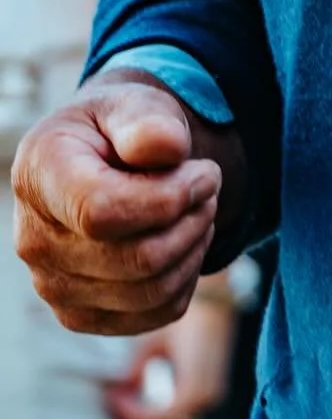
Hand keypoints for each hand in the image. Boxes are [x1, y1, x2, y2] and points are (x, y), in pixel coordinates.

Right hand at [11, 78, 221, 336]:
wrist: (106, 160)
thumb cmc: (120, 129)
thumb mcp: (133, 104)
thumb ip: (148, 121)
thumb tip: (166, 148)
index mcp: (39, 176)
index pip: (101, 213)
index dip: (168, 198)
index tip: (205, 170)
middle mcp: (35, 240)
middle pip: (136, 259)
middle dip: (191, 220)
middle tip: (209, 185)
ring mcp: (53, 286)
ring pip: (150, 292)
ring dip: (193, 247)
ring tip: (199, 208)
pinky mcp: (81, 314)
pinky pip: (154, 314)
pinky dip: (185, 279)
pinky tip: (184, 240)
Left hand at [104, 289, 237, 418]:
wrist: (216, 297)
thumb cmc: (185, 314)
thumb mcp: (155, 339)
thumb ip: (135, 369)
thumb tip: (118, 391)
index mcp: (195, 387)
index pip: (157, 418)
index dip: (130, 413)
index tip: (111, 397)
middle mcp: (207, 397)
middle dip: (135, 416)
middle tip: (113, 398)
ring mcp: (212, 394)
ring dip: (147, 413)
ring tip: (123, 395)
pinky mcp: (211, 388)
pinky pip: (182, 410)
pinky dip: (160, 407)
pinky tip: (140, 393)